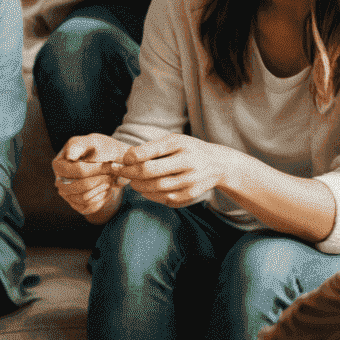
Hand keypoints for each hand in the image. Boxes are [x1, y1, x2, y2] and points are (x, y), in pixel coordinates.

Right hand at [52, 133, 130, 215]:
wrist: (113, 164)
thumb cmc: (101, 150)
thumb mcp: (92, 142)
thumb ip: (79, 145)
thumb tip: (69, 156)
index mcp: (58, 164)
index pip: (74, 171)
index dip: (93, 169)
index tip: (109, 164)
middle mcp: (60, 181)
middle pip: (78, 187)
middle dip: (99, 180)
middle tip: (111, 173)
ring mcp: (67, 195)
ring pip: (84, 198)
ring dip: (101, 189)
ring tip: (109, 179)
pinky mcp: (77, 205)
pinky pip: (89, 207)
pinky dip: (102, 198)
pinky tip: (107, 188)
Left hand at [113, 135, 232, 208]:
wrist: (219, 164)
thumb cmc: (188, 149)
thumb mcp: (174, 141)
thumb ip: (152, 148)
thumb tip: (127, 158)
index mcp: (180, 144)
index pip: (150, 152)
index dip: (131, 157)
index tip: (123, 160)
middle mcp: (187, 161)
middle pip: (150, 171)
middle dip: (130, 173)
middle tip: (120, 173)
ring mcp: (191, 179)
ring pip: (156, 187)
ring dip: (139, 186)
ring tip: (132, 182)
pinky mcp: (192, 193)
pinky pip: (165, 198)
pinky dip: (151, 195)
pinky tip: (145, 190)